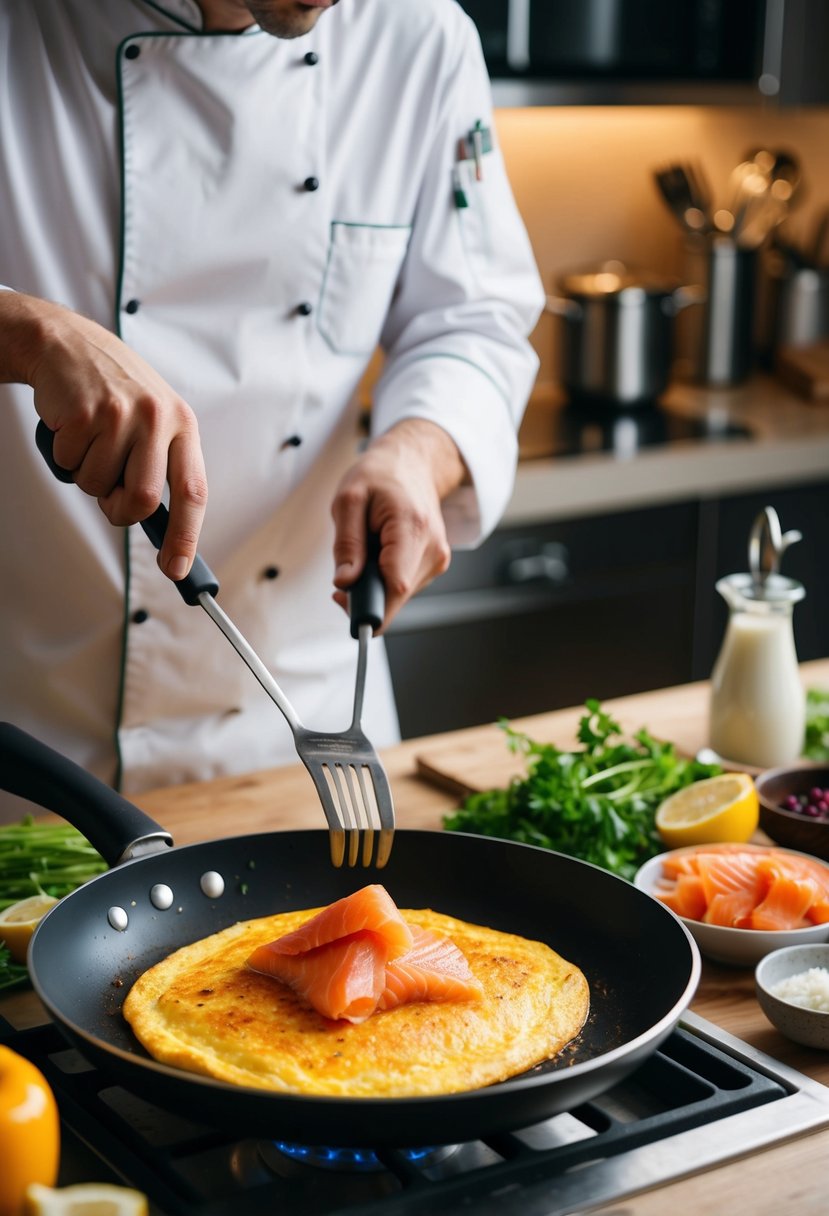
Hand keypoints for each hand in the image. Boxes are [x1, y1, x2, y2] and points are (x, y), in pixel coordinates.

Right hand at [4, 293, 206, 580]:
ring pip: (100, 486)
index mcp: (183, 424)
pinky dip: (64, 458)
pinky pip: (70, 464)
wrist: (66, 343)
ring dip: (88, 478)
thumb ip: (161, 466)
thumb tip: (165, 531)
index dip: (186, 537)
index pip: (193, 492)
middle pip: (143, 500)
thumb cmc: (114, 392)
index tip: (177, 570)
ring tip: (90, 444)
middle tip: (110, 499)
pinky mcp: (83, 412)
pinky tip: (71, 427)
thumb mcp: (153, 420)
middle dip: (121, 512)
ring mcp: (120, 413)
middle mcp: (157, 417)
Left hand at [331, 419, 466, 628]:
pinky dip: (385, 578)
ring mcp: (438, 559)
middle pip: (395, 595)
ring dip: (375, 584)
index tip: (346, 606)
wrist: (414, 463)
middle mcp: (433, 548)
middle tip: (345, 570)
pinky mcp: (435, 565)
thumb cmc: (381, 475)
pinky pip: (403, 587)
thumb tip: (345, 583)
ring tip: (369, 549)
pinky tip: (381, 554)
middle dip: (365, 593)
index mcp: (412, 527)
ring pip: (398, 595)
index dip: (369, 605)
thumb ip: (347, 543)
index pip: (395, 585)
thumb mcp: (349, 499)